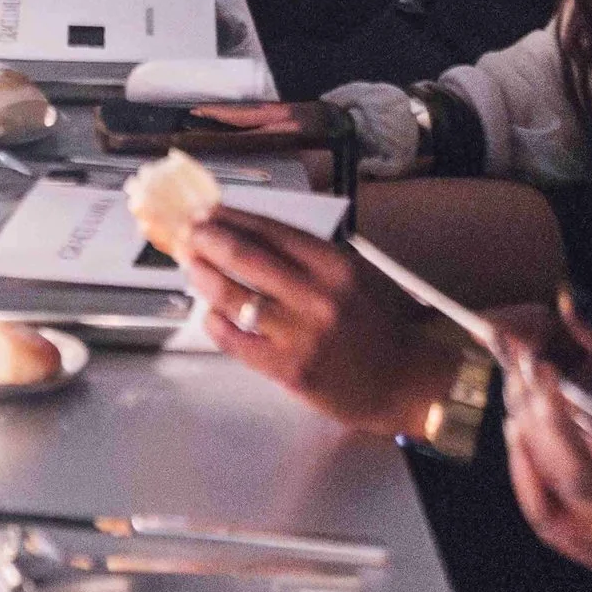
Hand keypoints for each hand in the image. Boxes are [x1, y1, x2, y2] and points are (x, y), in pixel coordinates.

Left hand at [177, 206, 438, 430]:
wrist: (405, 383)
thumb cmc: (377, 325)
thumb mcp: (353, 276)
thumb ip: (307, 256)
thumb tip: (249, 234)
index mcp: (334, 265)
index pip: (271, 231)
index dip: (232, 217)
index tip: (206, 208)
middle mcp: (316, 296)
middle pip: (244, 257)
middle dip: (207, 240)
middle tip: (186, 232)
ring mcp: (300, 335)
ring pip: (233, 297)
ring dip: (203, 277)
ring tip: (191, 267)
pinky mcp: (288, 370)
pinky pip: (236, 341)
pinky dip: (216, 323)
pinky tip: (210, 314)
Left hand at [504, 305, 591, 591]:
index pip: (582, 481)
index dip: (551, 427)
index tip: (543, 377)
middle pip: (550, 496)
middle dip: (528, 429)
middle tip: (524, 372)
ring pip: (546, 516)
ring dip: (525, 457)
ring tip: (522, 399)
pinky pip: (561, 524)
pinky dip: (539, 480)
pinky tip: (541, 444)